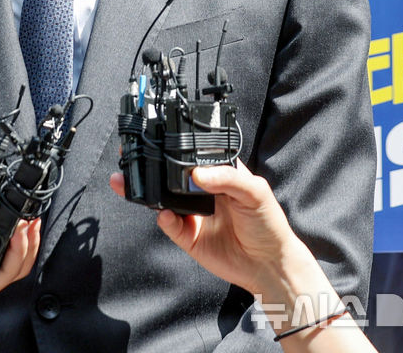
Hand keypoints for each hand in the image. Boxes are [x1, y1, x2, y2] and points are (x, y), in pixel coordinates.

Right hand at [110, 162, 308, 297]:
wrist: (271, 266)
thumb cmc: (268, 222)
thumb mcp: (255, 191)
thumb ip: (228, 177)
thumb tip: (197, 173)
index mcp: (217, 172)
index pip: (192, 153)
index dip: (176, 144)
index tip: (158, 136)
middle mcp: (201, 190)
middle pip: (170, 174)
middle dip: (150, 164)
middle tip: (133, 154)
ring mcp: (193, 213)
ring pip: (163, 198)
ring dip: (146, 190)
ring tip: (130, 181)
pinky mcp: (189, 237)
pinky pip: (170, 225)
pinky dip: (163, 218)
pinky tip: (164, 213)